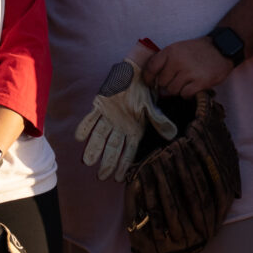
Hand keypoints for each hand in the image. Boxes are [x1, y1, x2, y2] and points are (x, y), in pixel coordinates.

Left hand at [73, 50, 175, 181]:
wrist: (134, 74)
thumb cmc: (144, 93)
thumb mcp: (152, 108)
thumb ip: (159, 121)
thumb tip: (172, 134)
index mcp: (133, 130)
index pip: (128, 151)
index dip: (123, 164)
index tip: (119, 178)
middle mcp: (119, 127)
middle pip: (112, 148)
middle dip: (107, 162)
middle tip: (101, 176)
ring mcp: (108, 117)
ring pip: (99, 136)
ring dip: (93, 148)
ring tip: (87, 161)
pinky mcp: (100, 105)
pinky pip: (91, 118)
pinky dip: (85, 127)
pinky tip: (79, 138)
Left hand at [144, 35, 234, 98]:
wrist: (221, 48)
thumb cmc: (197, 50)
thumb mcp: (178, 48)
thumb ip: (165, 60)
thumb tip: (153, 80)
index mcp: (170, 51)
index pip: (151, 67)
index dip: (148, 78)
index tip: (150, 83)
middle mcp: (178, 61)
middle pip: (162, 82)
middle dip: (166, 85)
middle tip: (174, 83)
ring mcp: (189, 72)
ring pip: (173, 90)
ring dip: (177, 90)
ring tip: (185, 84)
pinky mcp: (201, 82)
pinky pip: (185, 94)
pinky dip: (187, 95)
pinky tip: (192, 88)